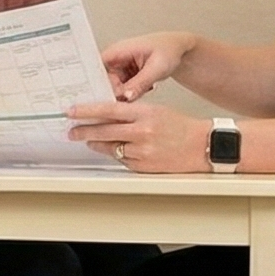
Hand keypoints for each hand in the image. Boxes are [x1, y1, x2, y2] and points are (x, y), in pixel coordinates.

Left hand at [65, 97, 204, 171]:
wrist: (202, 146)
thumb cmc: (180, 127)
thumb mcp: (156, 111)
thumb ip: (131, 113)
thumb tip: (105, 115)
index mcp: (145, 113)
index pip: (109, 110)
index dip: (87, 111)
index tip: (71, 111)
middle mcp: (142, 132)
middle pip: (104, 131)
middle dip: (84, 131)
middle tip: (72, 131)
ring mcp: (142, 151)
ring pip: (110, 147)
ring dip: (97, 144)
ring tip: (90, 140)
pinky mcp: (143, 166)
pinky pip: (122, 159)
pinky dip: (116, 154)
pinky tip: (116, 150)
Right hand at [101, 31, 196, 100]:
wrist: (179, 49)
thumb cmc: (169, 50)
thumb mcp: (157, 68)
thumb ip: (140, 83)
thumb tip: (126, 96)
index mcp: (117, 50)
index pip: (96, 69)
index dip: (97, 84)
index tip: (107, 96)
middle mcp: (115, 59)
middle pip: (103, 82)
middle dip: (116, 93)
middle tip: (131, 97)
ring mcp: (120, 68)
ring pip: (113, 88)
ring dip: (127, 93)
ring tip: (145, 87)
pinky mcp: (125, 76)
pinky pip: (122, 90)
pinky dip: (132, 93)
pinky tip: (146, 87)